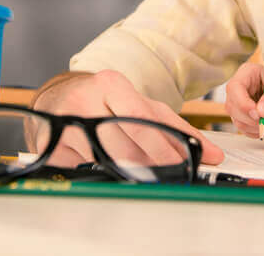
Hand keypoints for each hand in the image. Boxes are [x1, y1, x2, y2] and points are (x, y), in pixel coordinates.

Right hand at [28, 70, 223, 167]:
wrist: (59, 98)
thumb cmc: (106, 102)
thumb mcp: (140, 105)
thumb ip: (175, 127)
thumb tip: (211, 154)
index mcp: (113, 84)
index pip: (146, 118)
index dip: (168, 146)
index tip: (189, 163)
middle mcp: (88, 99)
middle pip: (126, 142)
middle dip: (154, 163)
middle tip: (172, 177)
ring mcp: (67, 122)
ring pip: (107, 158)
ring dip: (131, 172)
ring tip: (147, 179)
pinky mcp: (53, 143)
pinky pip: (85, 167)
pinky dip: (103, 174)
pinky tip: (113, 174)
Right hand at [223, 62, 263, 138]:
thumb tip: (261, 109)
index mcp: (249, 73)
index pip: (234, 87)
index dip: (242, 103)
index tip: (258, 114)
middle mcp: (241, 88)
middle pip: (233, 107)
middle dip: (254, 119)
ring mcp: (241, 105)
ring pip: (238, 121)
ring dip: (260, 126)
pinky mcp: (244, 119)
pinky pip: (245, 131)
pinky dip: (260, 132)